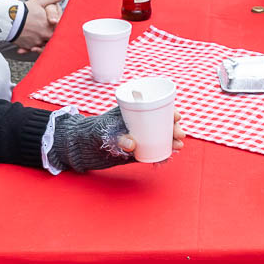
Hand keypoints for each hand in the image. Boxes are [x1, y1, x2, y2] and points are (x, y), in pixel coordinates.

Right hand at [12, 0, 62, 52]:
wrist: (9, 19)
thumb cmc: (25, 10)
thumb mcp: (39, 2)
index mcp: (50, 26)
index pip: (58, 29)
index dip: (57, 27)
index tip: (53, 25)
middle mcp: (45, 36)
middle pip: (51, 38)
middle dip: (48, 35)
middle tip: (44, 31)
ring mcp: (37, 42)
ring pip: (42, 44)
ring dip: (41, 41)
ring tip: (36, 34)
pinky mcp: (29, 47)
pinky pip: (33, 48)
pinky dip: (32, 45)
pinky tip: (29, 39)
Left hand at [50, 108, 185, 171]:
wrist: (83, 147)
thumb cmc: (93, 132)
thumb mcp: (104, 132)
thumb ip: (116, 137)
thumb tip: (132, 144)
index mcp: (133, 112)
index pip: (156, 108)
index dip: (169, 111)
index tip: (176, 116)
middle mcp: (139, 124)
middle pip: (162, 124)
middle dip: (174, 128)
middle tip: (179, 135)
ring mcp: (139, 138)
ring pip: (161, 138)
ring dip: (171, 141)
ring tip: (178, 146)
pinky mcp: (137, 152)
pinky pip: (153, 151)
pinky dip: (162, 154)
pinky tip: (169, 156)